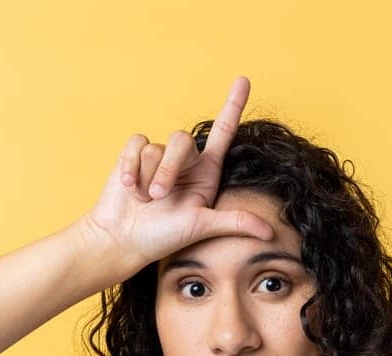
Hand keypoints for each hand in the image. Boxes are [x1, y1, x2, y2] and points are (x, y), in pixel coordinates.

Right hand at [76, 75, 276, 276]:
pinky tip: (127, 186)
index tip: (243, 79)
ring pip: (156, 147)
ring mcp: (158, 158)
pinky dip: (130, 165)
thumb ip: (234, 223)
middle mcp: (185, 162)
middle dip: (168, 168)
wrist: (121, 240)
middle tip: (157, 197)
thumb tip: (270, 233)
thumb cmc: (162, 237)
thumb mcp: (201, 228)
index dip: (233, 105)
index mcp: (206, 174)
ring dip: (146, 175)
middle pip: (182, 140)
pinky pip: (135, 144)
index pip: (223, 132)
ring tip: (142, 199)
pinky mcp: (134, 155)